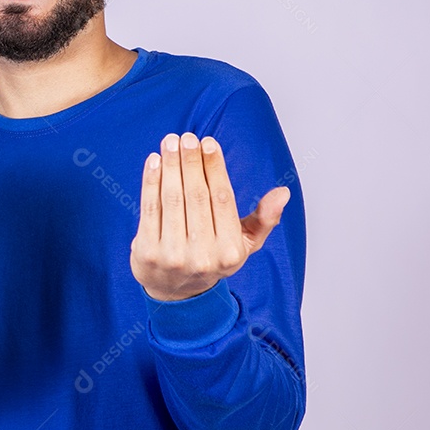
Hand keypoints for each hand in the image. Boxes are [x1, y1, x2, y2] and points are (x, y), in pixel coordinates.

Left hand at [130, 132, 288, 300]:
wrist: (175, 292)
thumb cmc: (212, 258)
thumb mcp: (244, 245)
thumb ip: (264, 219)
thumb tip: (282, 193)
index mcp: (230, 252)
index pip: (222, 199)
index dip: (215, 168)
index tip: (209, 142)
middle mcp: (203, 256)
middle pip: (196, 196)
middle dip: (191, 161)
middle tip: (187, 137)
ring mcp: (173, 256)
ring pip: (172, 199)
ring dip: (170, 165)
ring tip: (170, 142)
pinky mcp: (147, 253)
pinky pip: (150, 209)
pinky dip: (151, 181)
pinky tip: (154, 161)